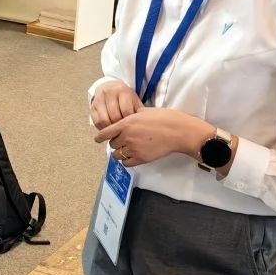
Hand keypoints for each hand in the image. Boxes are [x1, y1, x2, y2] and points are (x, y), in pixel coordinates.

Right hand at [89, 80, 142, 130]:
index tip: (132, 127)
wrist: (110, 86)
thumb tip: (142, 127)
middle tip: (124, 132)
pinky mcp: (92, 105)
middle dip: (120, 127)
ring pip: (104, 120)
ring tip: (116, 131)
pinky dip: (102, 128)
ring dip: (110, 129)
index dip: (129, 122)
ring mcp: (99, 99)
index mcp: (123, 91)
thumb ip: (139, 112)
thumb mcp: (134, 101)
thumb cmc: (125, 97)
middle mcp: (110, 93)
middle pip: (115, 116)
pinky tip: (108, 129)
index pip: (126, 111)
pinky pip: (96, 122)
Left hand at [93, 108, 211, 167]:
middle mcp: (127, 137)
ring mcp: (133, 149)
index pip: (105, 132)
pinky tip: (131, 157)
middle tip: (120, 141)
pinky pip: (126, 163)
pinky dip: (126, 161)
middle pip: (112, 144)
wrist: (178, 131)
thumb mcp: (144, 111)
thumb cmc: (164, 118)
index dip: (100, 136)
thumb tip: (127, 118)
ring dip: (119, 152)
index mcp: (126, 123)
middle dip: (115, 143)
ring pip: (117, 155)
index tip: (97, 139)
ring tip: (125, 150)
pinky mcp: (141, 158)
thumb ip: (132, 116)